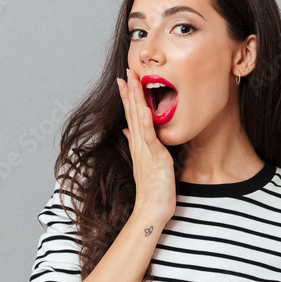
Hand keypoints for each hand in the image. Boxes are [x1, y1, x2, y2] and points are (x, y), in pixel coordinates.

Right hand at [117, 67, 175, 225]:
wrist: (152, 210)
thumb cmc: (153, 190)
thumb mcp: (146, 163)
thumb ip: (137, 145)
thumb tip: (129, 131)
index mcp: (139, 145)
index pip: (132, 116)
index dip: (128, 97)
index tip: (126, 80)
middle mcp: (139, 145)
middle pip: (132, 113)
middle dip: (129, 91)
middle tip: (126, 72)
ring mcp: (145, 150)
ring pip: (138, 119)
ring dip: (135, 99)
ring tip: (132, 81)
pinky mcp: (154, 157)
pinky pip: (149, 136)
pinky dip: (146, 121)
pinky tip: (144, 108)